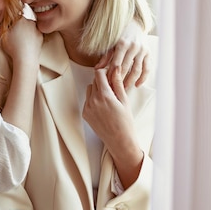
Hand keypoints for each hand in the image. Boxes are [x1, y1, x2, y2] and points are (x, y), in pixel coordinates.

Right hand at [1, 16, 42, 63]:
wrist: (25, 58)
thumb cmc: (13, 47)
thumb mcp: (2, 35)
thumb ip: (3, 24)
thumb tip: (4, 19)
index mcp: (20, 19)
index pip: (15, 17)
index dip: (11, 23)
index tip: (10, 29)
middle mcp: (30, 22)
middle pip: (23, 22)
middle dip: (19, 27)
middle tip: (15, 36)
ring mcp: (37, 29)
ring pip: (29, 28)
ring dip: (26, 32)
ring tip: (21, 41)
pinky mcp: (41, 37)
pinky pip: (35, 34)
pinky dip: (31, 37)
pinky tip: (26, 43)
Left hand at [83, 66, 142, 187]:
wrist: (119, 141)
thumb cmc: (125, 121)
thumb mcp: (124, 100)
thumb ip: (117, 83)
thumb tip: (115, 68)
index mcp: (104, 95)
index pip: (98, 73)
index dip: (105, 72)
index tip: (111, 74)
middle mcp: (93, 100)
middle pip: (94, 81)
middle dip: (102, 81)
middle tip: (112, 88)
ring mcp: (87, 107)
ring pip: (90, 90)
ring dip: (97, 90)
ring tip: (109, 99)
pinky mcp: (85, 114)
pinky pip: (87, 100)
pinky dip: (94, 100)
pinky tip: (104, 108)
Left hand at [95, 20, 149, 88]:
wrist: (135, 24)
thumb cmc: (120, 35)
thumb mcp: (111, 43)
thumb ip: (105, 57)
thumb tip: (97, 69)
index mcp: (122, 44)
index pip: (116, 64)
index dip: (111, 76)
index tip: (107, 84)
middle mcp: (133, 47)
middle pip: (126, 68)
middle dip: (119, 80)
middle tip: (114, 89)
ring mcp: (142, 50)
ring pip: (137, 70)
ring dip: (130, 81)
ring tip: (124, 89)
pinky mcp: (149, 53)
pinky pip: (147, 68)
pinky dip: (143, 78)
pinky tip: (137, 85)